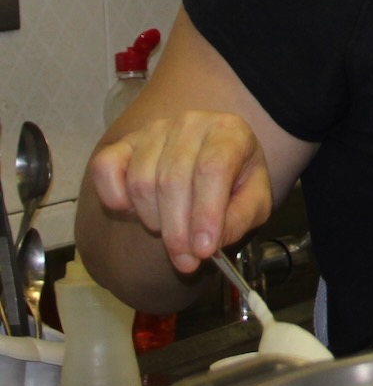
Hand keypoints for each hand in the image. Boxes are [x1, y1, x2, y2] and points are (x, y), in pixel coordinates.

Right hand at [88, 111, 272, 275]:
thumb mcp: (254, 201)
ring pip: (141, 180)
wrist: (211, 163)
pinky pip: (105, 168)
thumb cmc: (235, 182)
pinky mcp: (124, 143)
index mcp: (229, 131)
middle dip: (177, 231)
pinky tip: (133, 211)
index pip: (212, 169)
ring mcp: (154, 131)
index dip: (205, 213)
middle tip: (186, 261)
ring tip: (170, 230)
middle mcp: (190, 124)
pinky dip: (113, 196)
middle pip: (173, 180)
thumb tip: (208, 244)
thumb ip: (240, 219)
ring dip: (152, 219)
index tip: (202, 251)